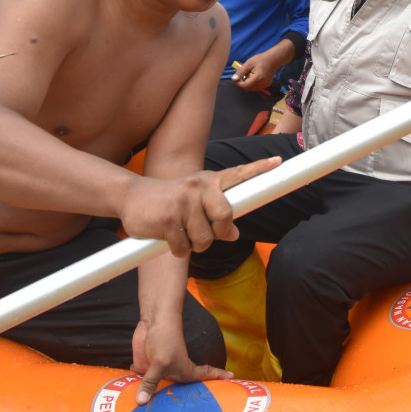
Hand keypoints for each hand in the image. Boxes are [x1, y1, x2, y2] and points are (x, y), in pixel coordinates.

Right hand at [119, 159, 279, 256]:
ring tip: (183, 232)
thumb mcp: (195, 201)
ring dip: (195, 245)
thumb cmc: (170, 201)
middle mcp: (197, 187)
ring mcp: (182, 202)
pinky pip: (183, 247)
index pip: (237, 174)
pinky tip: (169, 237)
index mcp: (208, 181)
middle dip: (219, 232)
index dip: (259, 169)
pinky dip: (178, 249)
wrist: (132, 197)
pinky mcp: (167, 219)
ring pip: (204, 239)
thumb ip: (217, 214)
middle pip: (225, 216)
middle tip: (208, 232)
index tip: (278, 162)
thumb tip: (234, 234)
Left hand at [131, 313, 230, 404]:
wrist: (151, 321)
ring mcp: (158, 370)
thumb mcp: (159, 362)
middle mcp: (173, 373)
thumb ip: (150, 382)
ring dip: (150, 399)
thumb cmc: (165, 338)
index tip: (230, 379)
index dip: (215, 379)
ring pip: (155, 389)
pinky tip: (130, 403)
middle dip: (173, 402)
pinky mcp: (144, 367)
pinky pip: (139, 383)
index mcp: (185, 371)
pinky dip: (134, 390)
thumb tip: (141, 402)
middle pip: (176, 390)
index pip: (203, 376)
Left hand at [232, 51, 279, 92]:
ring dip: (248, 85)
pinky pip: (256, 88)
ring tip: (249, 76)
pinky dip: (253, 85)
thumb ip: (241, 71)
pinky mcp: (267, 86)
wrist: (274, 60)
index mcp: (258, 77)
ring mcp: (265, 85)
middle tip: (243, 76)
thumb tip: (234, 79)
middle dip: (243, 84)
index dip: (239, 83)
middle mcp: (262, 84)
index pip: (245, 86)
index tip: (238, 77)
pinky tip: (254, 78)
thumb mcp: (249, 63)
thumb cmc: (261, 59)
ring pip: (252, 90)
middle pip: (247, 89)